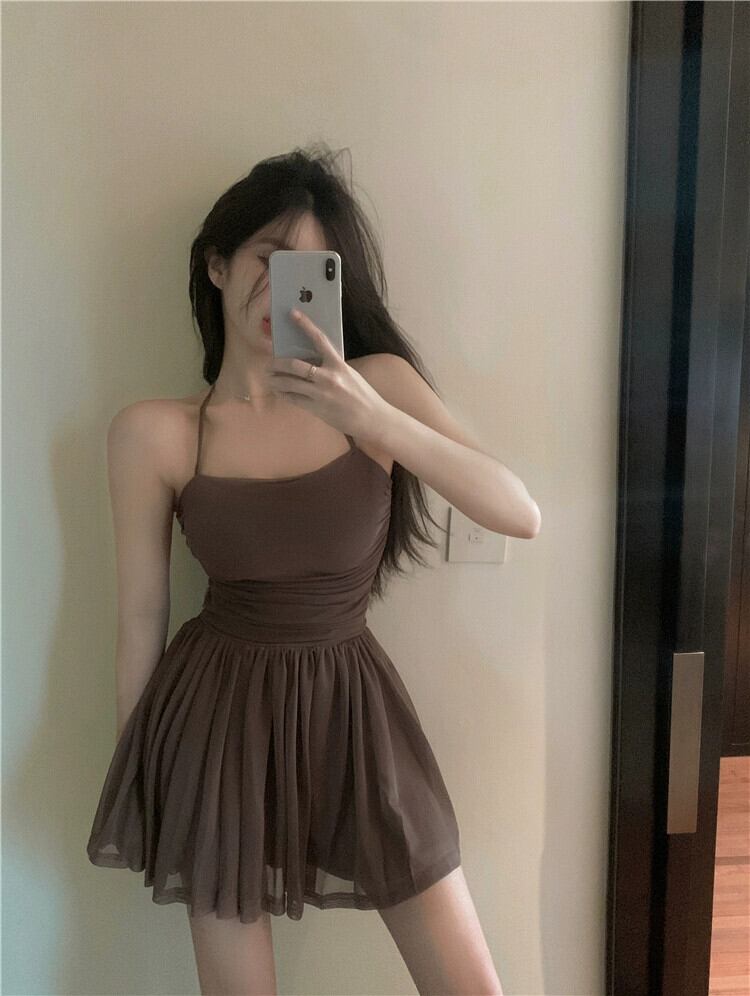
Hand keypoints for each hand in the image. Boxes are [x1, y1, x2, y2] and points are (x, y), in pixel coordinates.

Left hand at [266, 308, 389, 438]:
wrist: (371, 418)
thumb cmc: (361, 395)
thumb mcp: (348, 374)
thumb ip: (330, 367)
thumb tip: (309, 360)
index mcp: (338, 364)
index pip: (319, 339)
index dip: (305, 324)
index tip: (292, 313)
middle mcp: (329, 377)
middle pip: (295, 365)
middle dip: (278, 363)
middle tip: (269, 363)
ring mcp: (321, 394)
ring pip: (290, 383)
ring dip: (276, 380)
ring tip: (269, 379)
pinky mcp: (317, 408)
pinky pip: (294, 399)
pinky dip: (284, 394)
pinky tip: (279, 391)